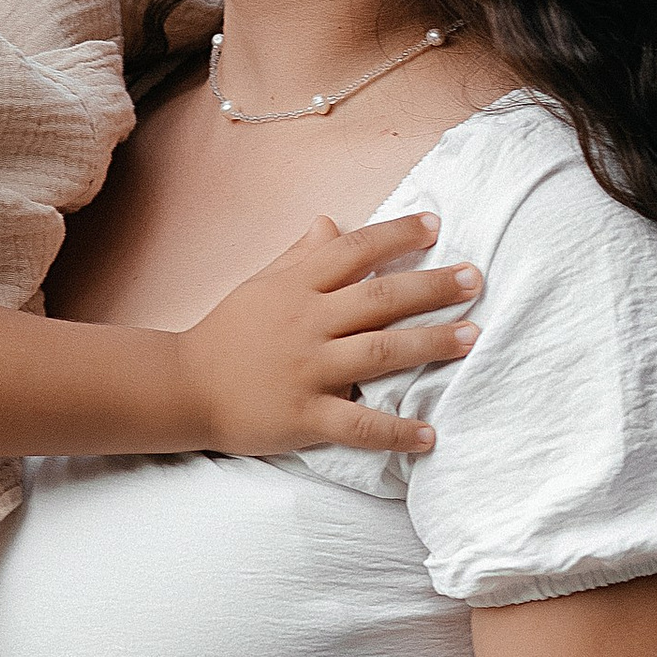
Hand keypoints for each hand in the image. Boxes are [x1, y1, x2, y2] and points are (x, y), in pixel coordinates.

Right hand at [172, 215, 478, 457]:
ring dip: (430, 343)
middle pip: (379, 298)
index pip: (353, 251)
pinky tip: (430, 433)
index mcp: (295, 286)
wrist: (181, 388)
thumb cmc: (225, 334)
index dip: (396, 235)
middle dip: (432, 286)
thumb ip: (299, 255)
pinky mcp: (303, 415)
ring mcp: (306, 370)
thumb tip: (332, 223)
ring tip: (472, 336)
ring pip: (379, 352)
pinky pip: (358, 425)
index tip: (436, 226)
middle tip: (475, 279)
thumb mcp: (259, 284)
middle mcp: (305, 323)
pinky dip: (396, 431)